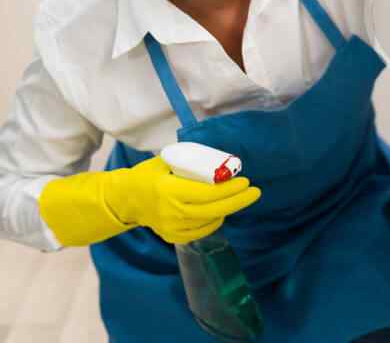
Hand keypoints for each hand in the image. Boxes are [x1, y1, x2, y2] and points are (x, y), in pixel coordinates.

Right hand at [105, 156, 260, 243]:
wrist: (125, 199)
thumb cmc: (148, 175)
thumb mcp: (167, 161)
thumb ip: (192, 163)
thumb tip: (223, 162)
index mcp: (169, 190)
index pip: (207, 192)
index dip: (229, 189)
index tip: (245, 181)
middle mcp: (171, 212)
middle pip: (213, 209)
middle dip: (238, 200)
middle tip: (254, 191)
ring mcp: (172, 227)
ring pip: (210, 221)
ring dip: (228, 208)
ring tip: (239, 197)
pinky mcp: (173, 237)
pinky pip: (202, 231)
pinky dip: (215, 220)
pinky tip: (222, 210)